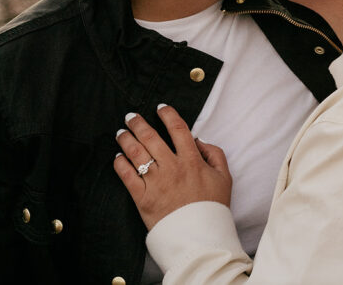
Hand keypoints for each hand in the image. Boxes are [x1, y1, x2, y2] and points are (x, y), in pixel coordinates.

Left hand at [113, 104, 231, 229]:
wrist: (200, 236)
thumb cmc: (213, 207)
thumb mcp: (224, 177)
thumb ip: (215, 154)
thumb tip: (199, 141)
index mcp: (192, 160)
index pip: (178, 129)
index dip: (168, 115)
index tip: (160, 107)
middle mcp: (172, 167)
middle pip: (151, 137)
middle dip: (138, 123)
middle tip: (130, 116)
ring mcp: (156, 182)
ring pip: (136, 154)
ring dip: (126, 140)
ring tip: (121, 133)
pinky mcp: (143, 198)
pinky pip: (127, 176)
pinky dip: (120, 164)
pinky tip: (118, 157)